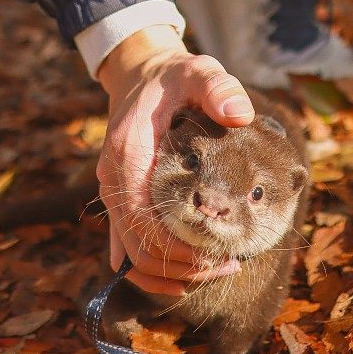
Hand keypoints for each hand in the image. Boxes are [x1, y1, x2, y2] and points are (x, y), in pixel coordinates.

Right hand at [95, 25, 252, 294]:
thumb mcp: (199, 71)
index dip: (174, 246)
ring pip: (131, 254)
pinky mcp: (123, 201)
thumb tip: (239, 113)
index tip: (215, 254)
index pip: (140, 217)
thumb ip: (219, 87)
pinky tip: (184, 282)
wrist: (141, 76)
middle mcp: (113, 178)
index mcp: (128, 153)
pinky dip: (152, 270)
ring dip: (170, 273)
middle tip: (229, 266)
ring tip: (217, 272)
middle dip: (182, 265)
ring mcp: (115, 193)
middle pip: (137, 245)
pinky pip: (127, 247)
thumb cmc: (174, 78)